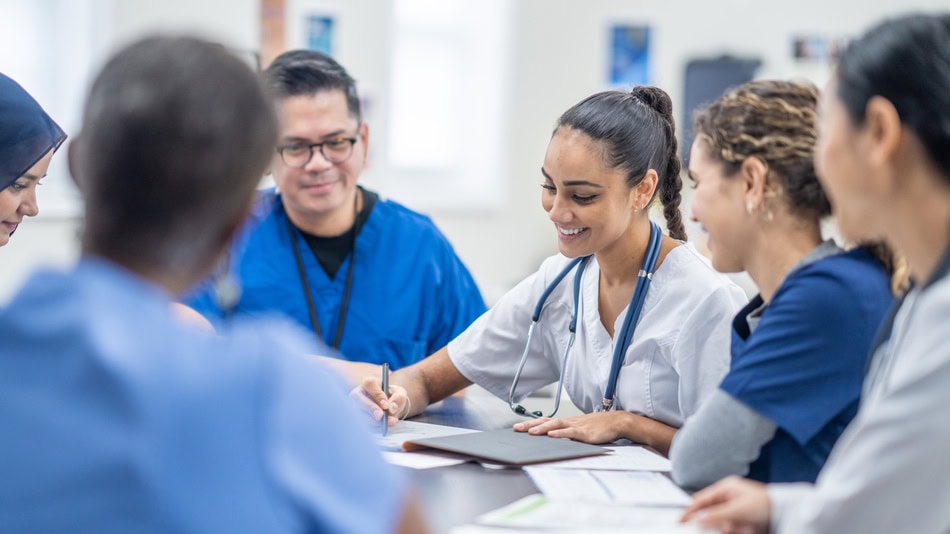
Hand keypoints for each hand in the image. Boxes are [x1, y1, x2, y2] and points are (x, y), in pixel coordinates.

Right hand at [351, 376, 409, 427]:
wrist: (389, 406)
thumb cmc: (392, 396)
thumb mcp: (399, 393)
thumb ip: (398, 398)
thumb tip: (392, 408)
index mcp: (369, 383)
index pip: (369, 385)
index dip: (377, 395)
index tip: (386, 405)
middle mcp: (358, 394)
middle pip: (360, 400)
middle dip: (371, 409)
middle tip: (381, 416)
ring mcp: (355, 407)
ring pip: (361, 414)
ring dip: (375, 421)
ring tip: (391, 422)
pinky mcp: (356, 419)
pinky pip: (363, 424)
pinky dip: (375, 426)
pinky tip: (385, 426)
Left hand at [512, 412, 626, 443]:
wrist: (615, 422)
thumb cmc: (598, 427)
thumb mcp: (580, 429)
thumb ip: (568, 433)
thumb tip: (554, 439)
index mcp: (567, 422)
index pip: (545, 421)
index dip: (531, 423)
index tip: (518, 427)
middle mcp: (569, 422)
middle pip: (546, 421)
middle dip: (530, 425)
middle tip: (516, 429)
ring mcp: (576, 426)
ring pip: (556, 425)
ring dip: (542, 428)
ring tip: (531, 432)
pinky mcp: (585, 433)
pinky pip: (571, 432)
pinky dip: (561, 433)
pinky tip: (552, 435)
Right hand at [680, 476, 770, 533]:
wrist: (789, 513)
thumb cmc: (766, 504)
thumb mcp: (737, 510)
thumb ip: (715, 515)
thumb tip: (697, 520)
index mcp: (726, 488)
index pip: (702, 499)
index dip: (690, 510)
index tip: (681, 522)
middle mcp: (730, 497)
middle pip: (712, 513)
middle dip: (716, 524)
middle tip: (723, 528)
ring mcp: (738, 509)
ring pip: (724, 523)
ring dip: (733, 528)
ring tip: (746, 527)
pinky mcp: (745, 520)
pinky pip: (734, 528)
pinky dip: (740, 530)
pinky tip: (749, 529)